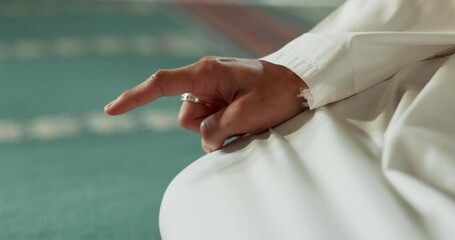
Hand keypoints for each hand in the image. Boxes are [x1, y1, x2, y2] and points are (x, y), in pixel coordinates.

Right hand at [104, 57, 306, 152]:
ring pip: (198, 123)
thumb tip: (204, 139)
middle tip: (236, 121)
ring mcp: (212, 89)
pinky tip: (243, 119)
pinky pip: (210, 122)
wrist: (298, 85)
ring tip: (244, 119)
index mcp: (206, 73)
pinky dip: (224, 128)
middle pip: (185, 116)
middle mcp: (205, 78)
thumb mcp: (244, 115)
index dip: (134, 97)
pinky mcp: (221, 98)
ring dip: (217, 129)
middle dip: (206, 127)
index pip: (161, 83)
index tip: (111, 110)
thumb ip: (215, 129)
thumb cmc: (276, 94)